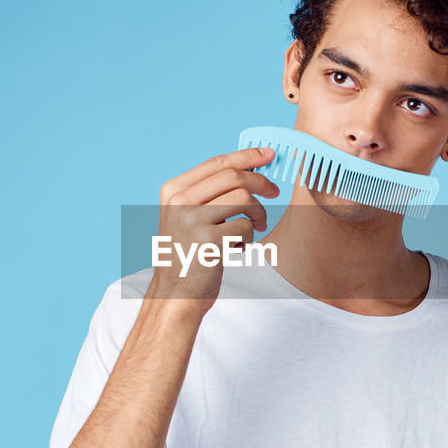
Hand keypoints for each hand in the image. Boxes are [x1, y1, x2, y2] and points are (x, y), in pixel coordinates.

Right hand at [145, 146, 279, 316]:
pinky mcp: (208, 241)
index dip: (246, 156)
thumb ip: (210, 192)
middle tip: (274, 192)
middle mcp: (179, 201)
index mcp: (173, 190)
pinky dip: (248, 237)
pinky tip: (237, 248)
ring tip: (253, 228)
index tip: (269, 154)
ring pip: (244, 200)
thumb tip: (251, 167)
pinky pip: (245, 227)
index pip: (216, 163)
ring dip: (258, 213)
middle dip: (261, 182)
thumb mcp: (187, 215)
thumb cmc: (188, 253)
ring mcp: (192, 221)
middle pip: (234, 176)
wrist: (175, 293)